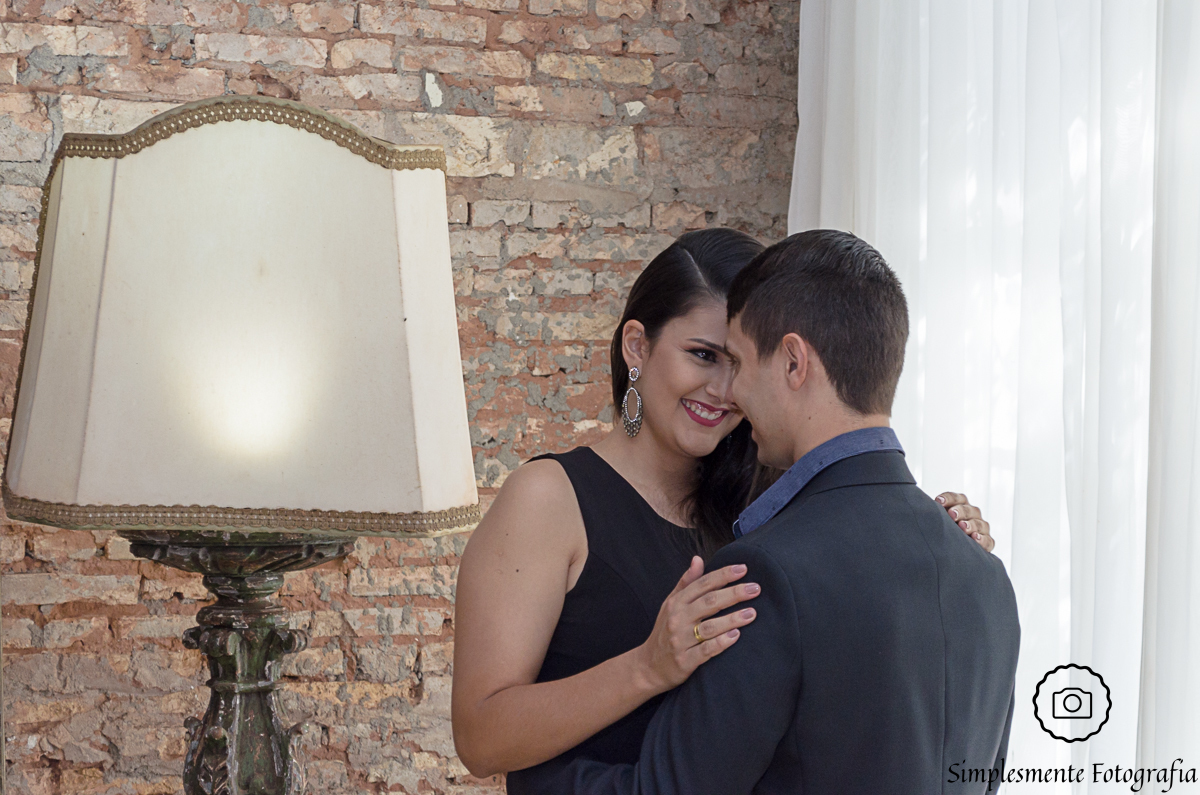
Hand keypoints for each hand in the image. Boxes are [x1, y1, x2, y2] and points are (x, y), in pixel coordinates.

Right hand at [633, 557, 760, 694]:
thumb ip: (686, 583)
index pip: (702, 584)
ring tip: (752, 613)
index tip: (743, 568)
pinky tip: (737, 635)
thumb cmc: (664, 631)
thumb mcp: (670, 604)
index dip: (723, 575)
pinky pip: (706, 650)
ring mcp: (680, 640)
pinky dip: (722, 642)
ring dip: (733, 618)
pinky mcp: (685, 661)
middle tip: (755, 589)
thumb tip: (698, 559)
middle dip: (734, 594)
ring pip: (710, 626)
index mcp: (676, 603)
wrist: (648, 666)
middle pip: (709, 602)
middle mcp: (677, 619)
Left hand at [936, 492, 993, 552]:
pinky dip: (982, 540)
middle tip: (951, 514)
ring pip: (979, 524)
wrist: (953, 550)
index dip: (948, 498)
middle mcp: (973, 514)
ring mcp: (981, 527)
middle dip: (960, 511)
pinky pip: (988, 540)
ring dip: (971, 525)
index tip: (938, 501)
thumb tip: (924, 508)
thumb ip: (935, 513)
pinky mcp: (987, 541)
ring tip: (963, 527)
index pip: (956, 498)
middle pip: (968, 510)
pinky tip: (975, 538)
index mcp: (961, 504)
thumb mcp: (939, 519)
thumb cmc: (942, 529)